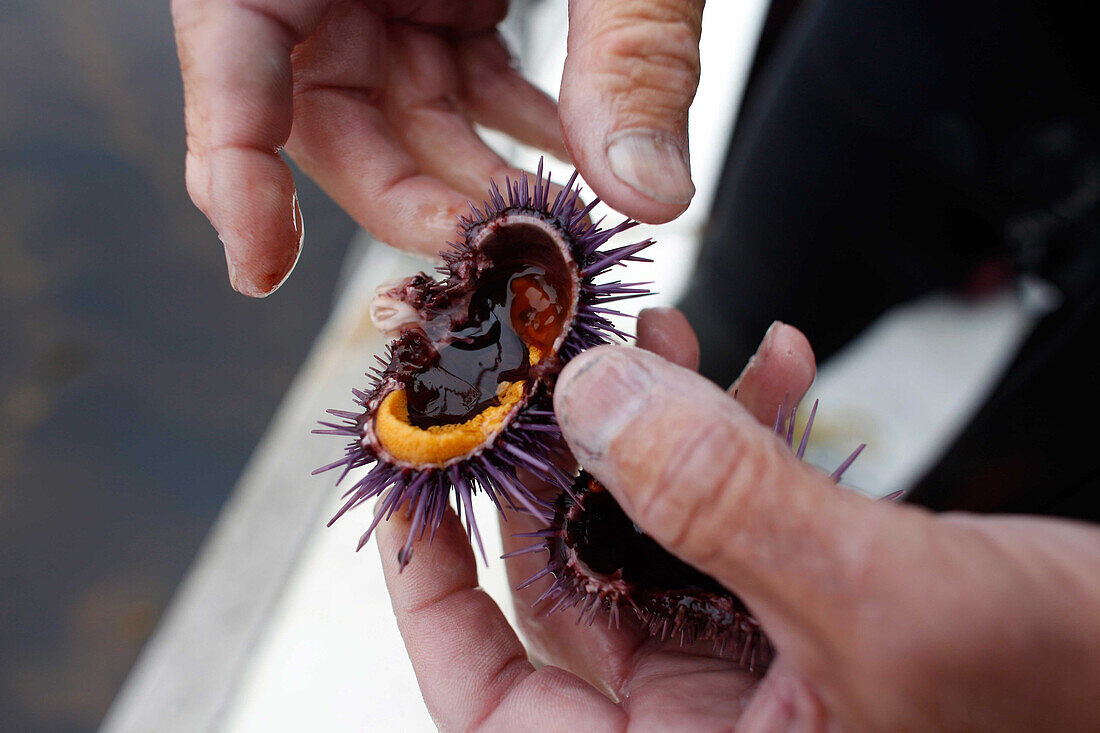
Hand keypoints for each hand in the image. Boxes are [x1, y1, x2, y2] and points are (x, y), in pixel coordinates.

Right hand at [173, 0, 702, 295]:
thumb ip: (629, 46)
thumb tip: (650, 195)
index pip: (232, 42)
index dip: (232, 161)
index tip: (257, 268)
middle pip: (327, 108)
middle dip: (412, 195)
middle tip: (497, 259)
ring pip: (398, 111)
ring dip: (474, 177)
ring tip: (551, 227)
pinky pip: (457, 79)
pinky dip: (516, 127)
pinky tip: (577, 163)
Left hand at [377, 312, 1099, 730]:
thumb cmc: (1069, 704)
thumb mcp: (883, 604)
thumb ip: (726, 503)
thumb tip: (592, 403)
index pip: (497, 706)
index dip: (434, 597)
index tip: (417, 482)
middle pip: (568, 592)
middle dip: (563, 460)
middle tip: (552, 362)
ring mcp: (756, 677)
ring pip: (651, 539)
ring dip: (658, 431)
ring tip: (666, 342)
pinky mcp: (805, 620)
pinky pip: (735, 523)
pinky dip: (745, 441)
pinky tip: (772, 371)